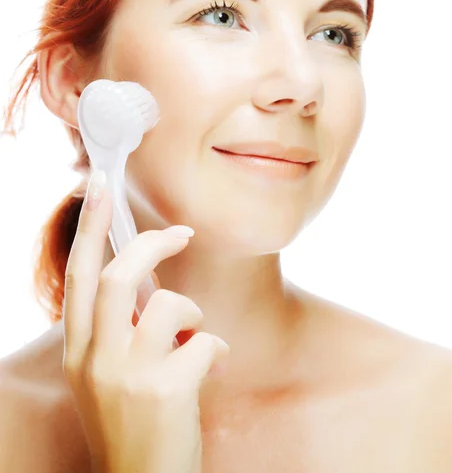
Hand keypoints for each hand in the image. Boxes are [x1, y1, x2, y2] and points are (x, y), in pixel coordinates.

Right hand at [62, 170, 229, 472]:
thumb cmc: (133, 422)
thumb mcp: (109, 374)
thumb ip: (120, 329)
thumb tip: (151, 284)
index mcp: (80, 351)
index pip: (78, 275)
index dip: (89, 226)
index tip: (98, 185)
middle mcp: (96, 359)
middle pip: (117, 276)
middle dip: (153, 245)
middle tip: (181, 233)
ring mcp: (128, 376)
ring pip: (166, 304)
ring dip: (191, 311)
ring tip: (195, 335)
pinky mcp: (165, 392)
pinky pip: (204, 341)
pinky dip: (216, 347)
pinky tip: (214, 365)